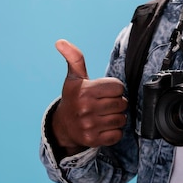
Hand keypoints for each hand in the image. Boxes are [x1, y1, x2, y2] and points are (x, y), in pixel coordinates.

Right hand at [51, 39, 127, 155]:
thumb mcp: (74, 78)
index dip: (114, 89)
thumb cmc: (73, 98)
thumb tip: (61, 41)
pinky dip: (114, 131)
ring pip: (121, 119)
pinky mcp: (93, 140)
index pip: (118, 87)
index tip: (104, 91)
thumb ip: (74, 58)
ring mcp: (89, 125)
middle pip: (122, 103)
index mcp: (84, 91)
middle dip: (117, 103)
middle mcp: (86, 108)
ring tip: (105, 114)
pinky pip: (117, 134)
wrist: (63, 126)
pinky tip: (104, 126)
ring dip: (117, 117)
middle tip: (105, 104)